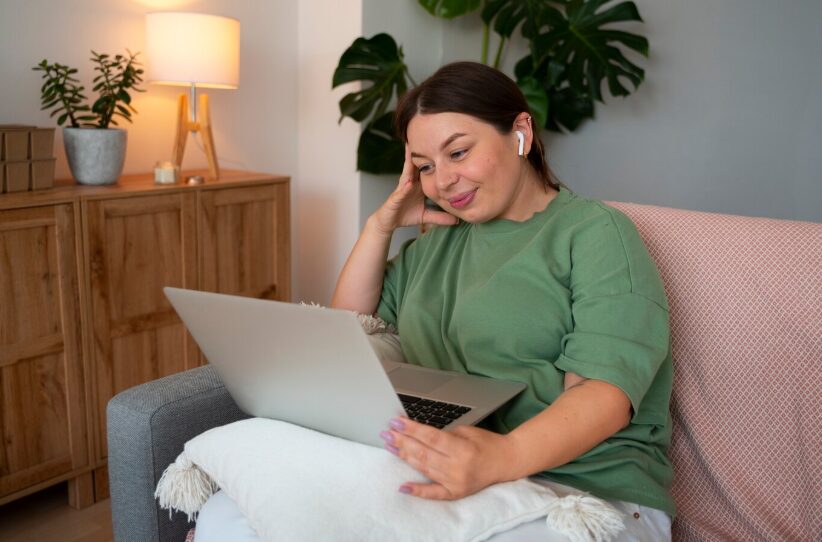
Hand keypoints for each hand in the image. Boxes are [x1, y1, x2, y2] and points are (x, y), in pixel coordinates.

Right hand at [371, 146, 457, 235]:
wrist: (389, 223)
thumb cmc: (406, 215)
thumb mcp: (426, 215)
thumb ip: (440, 217)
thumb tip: (457, 220)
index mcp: (418, 184)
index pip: (426, 168)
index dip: (433, 157)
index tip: (442, 145)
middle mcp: (410, 183)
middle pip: (416, 164)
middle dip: (420, 151)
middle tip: (426, 135)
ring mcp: (402, 189)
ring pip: (407, 172)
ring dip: (409, 161)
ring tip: (413, 149)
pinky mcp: (395, 198)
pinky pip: (401, 191)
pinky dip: (405, 187)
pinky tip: (409, 183)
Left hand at [381, 417, 516, 499]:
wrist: (505, 462)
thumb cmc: (487, 443)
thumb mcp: (467, 432)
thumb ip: (443, 435)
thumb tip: (417, 433)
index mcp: (463, 449)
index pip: (431, 438)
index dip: (411, 429)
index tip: (396, 421)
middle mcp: (458, 468)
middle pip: (423, 453)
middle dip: (402, 441)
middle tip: (386, 432)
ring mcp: (456, 482)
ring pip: (424, 468)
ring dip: (405, 457)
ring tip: (390, 445)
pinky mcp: (455, 493)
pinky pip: (433, 493)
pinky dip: (417, 490)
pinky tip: (402, 486)